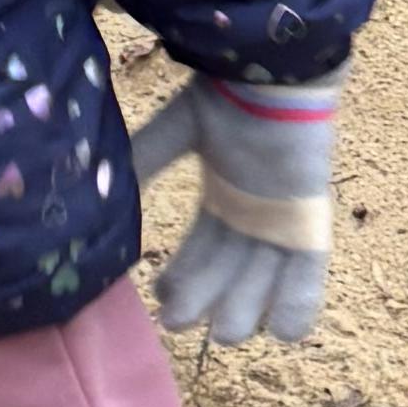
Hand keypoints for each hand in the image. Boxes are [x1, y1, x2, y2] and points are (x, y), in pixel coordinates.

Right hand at [132, 72, 341, 344]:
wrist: (273, 73)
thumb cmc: (230, 94)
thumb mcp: (178, 129)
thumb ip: (144, 158)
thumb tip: (98, 185)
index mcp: (224, 193)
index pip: (202, 249)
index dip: (183, 279)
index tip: (163, 301)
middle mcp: (252, 213)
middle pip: (228, 273)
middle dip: (205, 301)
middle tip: (180, 320)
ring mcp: (282, 220)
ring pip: (262, 282)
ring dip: (244, 311)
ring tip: (221, 331)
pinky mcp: (310, 221)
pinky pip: (309, 272)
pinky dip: (299, 304)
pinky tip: (283, 333)